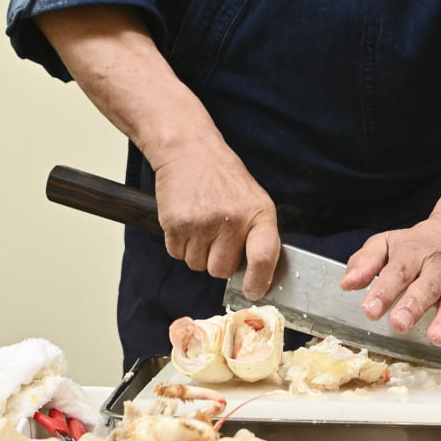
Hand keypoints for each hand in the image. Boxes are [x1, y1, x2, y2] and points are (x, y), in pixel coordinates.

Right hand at [34, 5, 281, 298]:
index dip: (259, 281)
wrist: (189, 149)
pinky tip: (186, 220)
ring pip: (197, 266)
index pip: (264, 257)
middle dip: (218, 261)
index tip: (252, 291)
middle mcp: (232, 220)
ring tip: (201, 223)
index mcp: (259, 214)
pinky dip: (179, 244)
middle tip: (217, 237)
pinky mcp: (175, 223)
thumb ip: (258, 236)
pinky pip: (177, 254)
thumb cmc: (224, 178)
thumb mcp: (254, 201)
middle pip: (222, 271)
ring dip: (197, 252)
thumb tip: (258, 277)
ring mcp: (203, 223)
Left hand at [339, 214, 440, 349]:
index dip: (384, 290)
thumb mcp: (388, 243)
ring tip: (436, 338)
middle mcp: (439, 267)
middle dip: (414, 306)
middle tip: (399, 324)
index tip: (370, 310)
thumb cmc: (419, 244)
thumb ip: (366, 261)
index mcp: (414, 252)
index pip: (398, 270)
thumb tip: (346, 283)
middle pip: (427, 286)